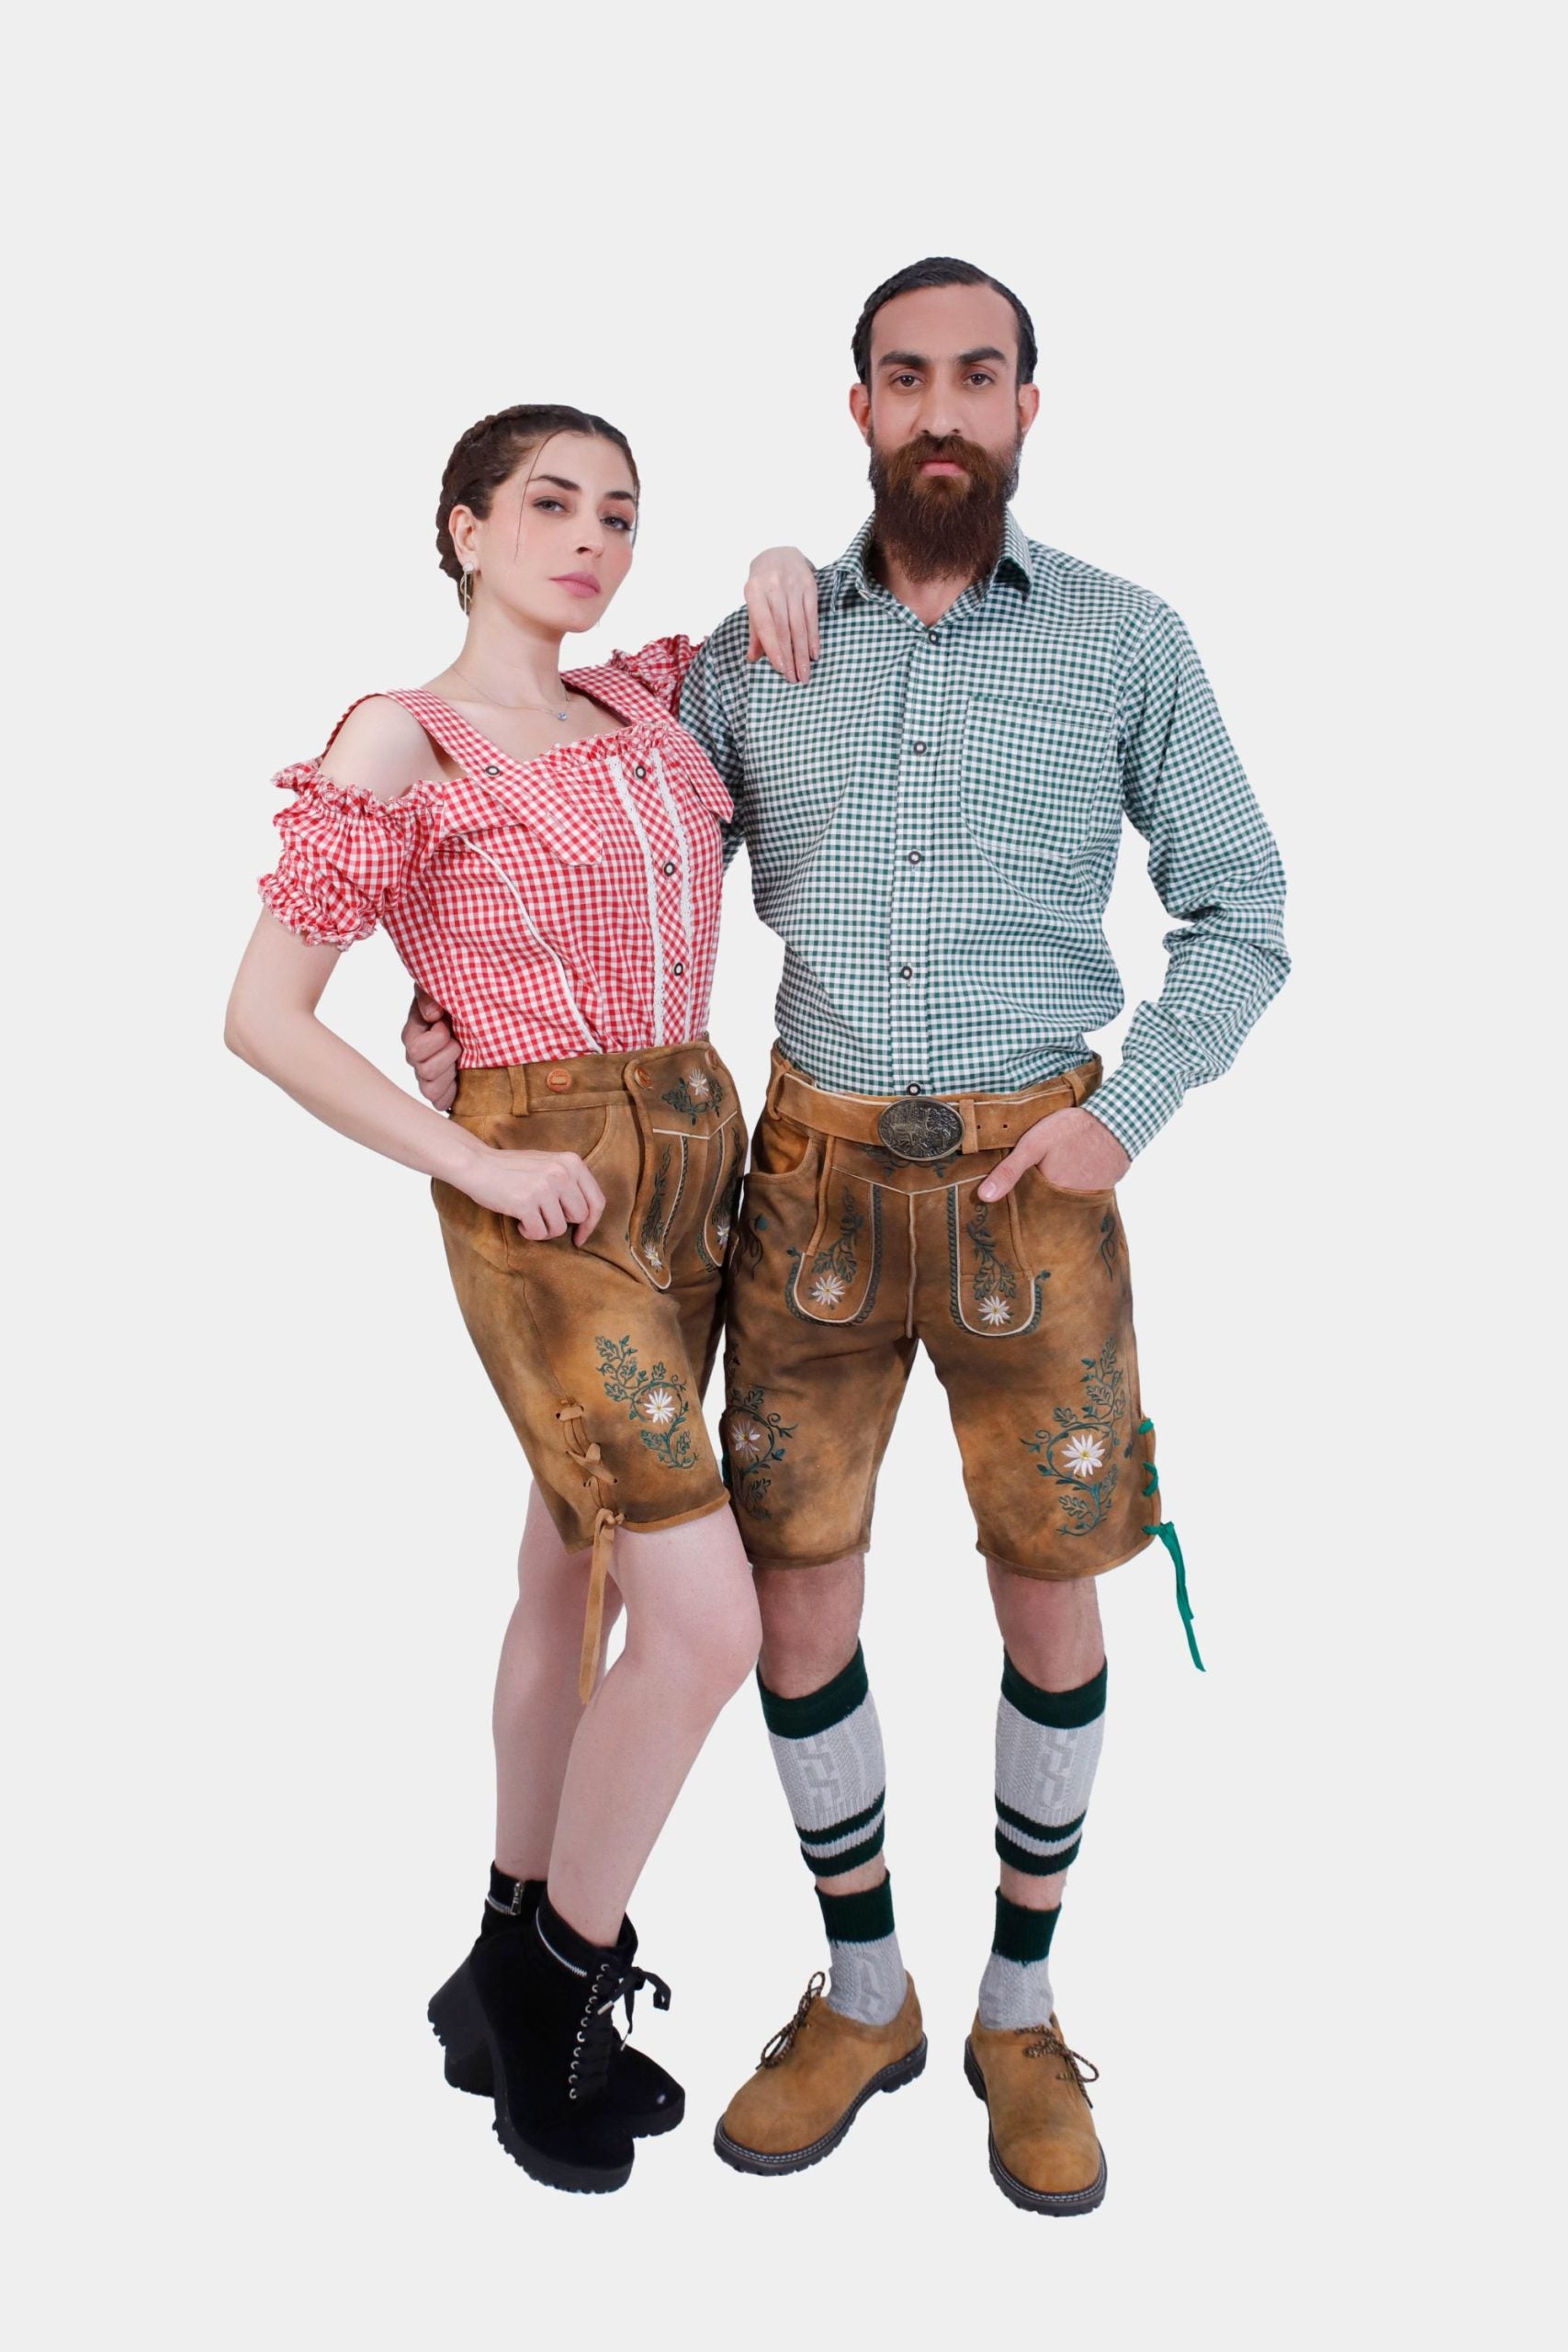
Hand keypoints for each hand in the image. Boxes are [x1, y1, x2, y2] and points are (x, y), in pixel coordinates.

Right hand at [403, 990, 458, 1111]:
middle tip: (459, 1043)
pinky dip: (451, 1093)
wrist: (471, 1017)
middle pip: (425, 1070)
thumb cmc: (453, 1004)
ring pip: (430, 1089)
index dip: (438, 1039)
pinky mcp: (438, 1090)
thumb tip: (433, 1015)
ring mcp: (425, 1075)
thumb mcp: (440, 991)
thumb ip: (430, 996)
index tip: (448, 1025)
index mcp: (412, 1034)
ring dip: (451, 1073)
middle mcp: (415, 1057)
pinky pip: (438, 1102)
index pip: (416, 1049)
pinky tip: (460, 1079)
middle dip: (449, 1055)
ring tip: (461, 1059)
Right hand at [464, 1142, 606, 1245]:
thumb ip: (570, 1182)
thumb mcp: (549, 1164)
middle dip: (562, 1224)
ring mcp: (544, 1187)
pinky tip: (518, 1220)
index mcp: (572, 1162)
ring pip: (559, 1229)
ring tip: (528, 1217)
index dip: (591, 1224)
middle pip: (580, 1218)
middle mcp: (562, 1173)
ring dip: (543, 1230)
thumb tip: (588, 1216)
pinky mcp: (526, 1202)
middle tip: (543, 1219)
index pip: (597, 1201)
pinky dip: (528, 1232)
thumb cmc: (513, 1169)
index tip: (580, 1236)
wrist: (478, 1164)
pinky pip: (538, 1233)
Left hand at [744, 546, 818, 682]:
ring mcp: (793, 585)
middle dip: (790, 656)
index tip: (780, 669)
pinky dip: (813, 637)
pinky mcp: (809, 586)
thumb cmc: (762, 583)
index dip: (773, 648)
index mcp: (754, 590)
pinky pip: (812, 616)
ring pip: (799, 625)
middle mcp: (774, 586)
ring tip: (804, 673)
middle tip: (794, 679)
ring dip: (802, 652)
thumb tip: (753, 658)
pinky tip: (814, 654)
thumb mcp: (753, 602)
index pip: (765, 624)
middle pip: (784, 628)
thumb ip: (755, 629)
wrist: (779, 553)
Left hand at [978, 1108, 1130, 1201]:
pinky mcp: (1102, 1191)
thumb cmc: (1071, 1130)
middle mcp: (1069, 1204)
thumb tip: (984, 1197)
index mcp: (1049, 1195)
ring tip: (1056, 1175)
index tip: (1008, 1200)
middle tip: (1035, 1183)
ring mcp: (1088, 1199)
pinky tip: (1073, 1172)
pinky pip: (1082, 1196)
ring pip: (1064, 1202)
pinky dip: (1075, 1188)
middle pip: (1046, 1208)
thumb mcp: (1033, 1145)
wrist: (1116, 1122)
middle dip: (1037, 1200)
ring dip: (1057, 1194)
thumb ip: (1009, 1171)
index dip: (1018, 1202)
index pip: (1027, 1208)